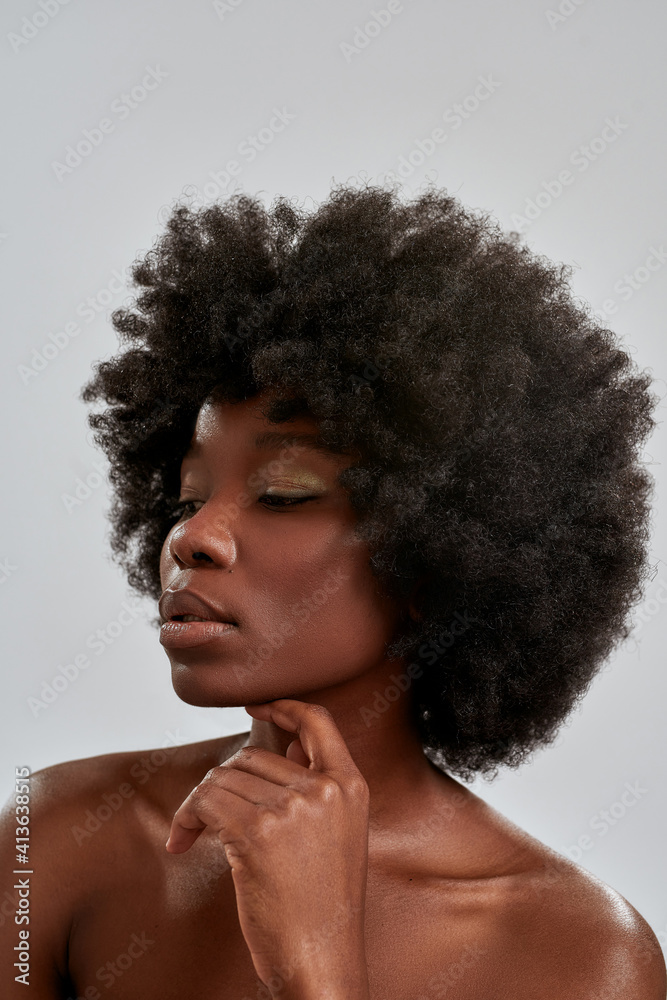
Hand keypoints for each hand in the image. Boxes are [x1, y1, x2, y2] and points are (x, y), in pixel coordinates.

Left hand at [166, 699, 370, 997]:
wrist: (323, 960)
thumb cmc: (324, 906)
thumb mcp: (339, 834)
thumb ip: (317, 785)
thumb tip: (290, 743)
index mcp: (351, 786)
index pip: (319, 721)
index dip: (285, 705)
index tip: (256, 706)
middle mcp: (325, 789)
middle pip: (252, 756)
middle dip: (222, 785)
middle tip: (208, 820)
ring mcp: (293, 807)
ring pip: (223, 777)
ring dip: (199, 804)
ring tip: (196, 835)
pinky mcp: (257, 831)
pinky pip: (205, 801)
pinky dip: (184, 819)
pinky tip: (182, 843)